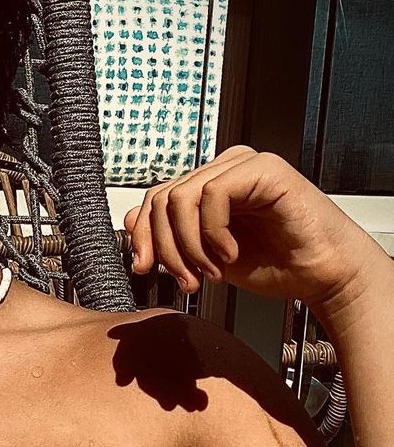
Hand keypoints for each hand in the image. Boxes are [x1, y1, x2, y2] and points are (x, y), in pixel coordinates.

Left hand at [123, 145, 380, 312]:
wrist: (319, 274)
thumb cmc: (272, 264)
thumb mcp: (204, 257)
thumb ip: (169, 238)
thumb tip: (128, 222)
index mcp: (207, 186)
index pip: (155, 200)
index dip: (142, 235)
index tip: (144, 270)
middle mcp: (223, 170)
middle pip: (162, 199)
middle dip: (165, 248)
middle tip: (186, 281)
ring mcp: (243, 164)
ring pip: (181, 198)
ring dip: (189, 246)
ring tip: (211, 272)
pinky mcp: (263, 169)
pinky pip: (213, 195)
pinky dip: (214, 233)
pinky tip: (231, 254)